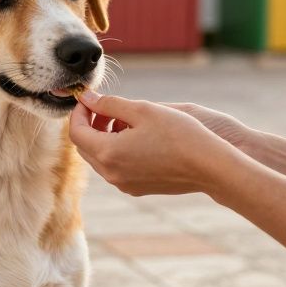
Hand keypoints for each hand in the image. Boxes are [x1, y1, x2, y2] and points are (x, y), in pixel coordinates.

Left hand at [69, 90, 248, 197]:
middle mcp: (111, 174)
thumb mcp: (142, 110)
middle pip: (85, 147)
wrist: (210, 166)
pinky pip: (115, 167)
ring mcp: (124, 184)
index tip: (89, 98)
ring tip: (124, 118)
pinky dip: (116, 149)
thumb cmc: (179, 133)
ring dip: (103, 136)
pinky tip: (136, 135)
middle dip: (90, 124)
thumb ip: (109, 103)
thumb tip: (87, 98)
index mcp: (108, 153)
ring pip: (100, 158)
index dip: (78, 112)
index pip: (76, 132)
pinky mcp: (137, 188)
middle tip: (106, 106)